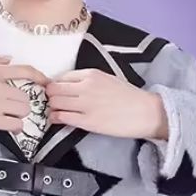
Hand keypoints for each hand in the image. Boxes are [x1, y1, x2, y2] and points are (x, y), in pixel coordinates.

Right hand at [0, 54, 50, 131]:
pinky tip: (12, 128)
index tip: (45, 82)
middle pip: (26, 97)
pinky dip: (16, 127)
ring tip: (11, 117)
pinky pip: (15, 125)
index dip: (39, 77)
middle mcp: (0, 88)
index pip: (25, 71)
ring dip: (20, 115)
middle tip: (15, 106)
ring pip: (23, 111)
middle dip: (22, 103)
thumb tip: (8, 59)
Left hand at [46, 68, 168, 139]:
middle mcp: (86, 87)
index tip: (56, 92)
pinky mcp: (87, 121)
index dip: (56, 85)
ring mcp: (86, 104)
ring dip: (51, 108)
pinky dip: (56, 118)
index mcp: (92, 74)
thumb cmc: (129, 97)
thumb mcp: (108, 79)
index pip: (62, 77)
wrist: (145, 112)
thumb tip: (70, 86)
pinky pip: (62, 117)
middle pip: (54, 89)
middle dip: (50, 96)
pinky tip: (57, 119)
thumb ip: (89, 80)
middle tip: (53, 102)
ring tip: (54, 112)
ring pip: (55, 102)